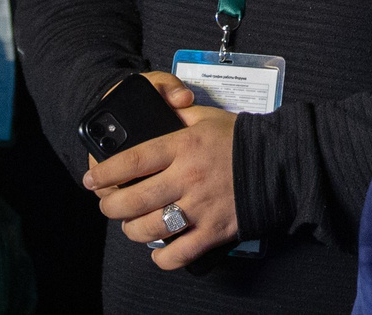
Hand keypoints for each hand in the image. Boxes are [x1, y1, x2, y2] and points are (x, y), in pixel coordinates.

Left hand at [84, 73, 241, 268]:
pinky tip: (159, 251)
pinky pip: (179, 253)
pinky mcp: (214, 231)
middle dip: (111, 206)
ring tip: (130, 226)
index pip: (133, 160)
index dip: (106, 172)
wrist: (280, 164)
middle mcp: (188, 177)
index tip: (91, 179)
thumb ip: (176, 118)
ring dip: (132, 231)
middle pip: (134, 199)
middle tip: (107, 205)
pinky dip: (163, 257)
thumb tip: (153, 114)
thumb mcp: (205, 118)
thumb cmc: (240, 139)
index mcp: (183, 146)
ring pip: (151, 229)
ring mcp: (201, 207)